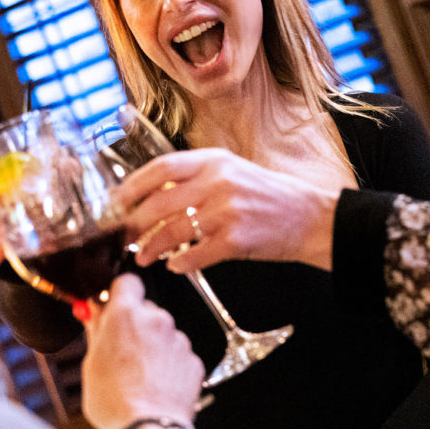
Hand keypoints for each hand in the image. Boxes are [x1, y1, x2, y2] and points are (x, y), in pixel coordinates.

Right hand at [81, 274, 203, 428]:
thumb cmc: (115, 402)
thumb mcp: (91, 363)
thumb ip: (96, 331)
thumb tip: (94, 313)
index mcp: (126, 315)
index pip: (126, 282)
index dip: (119, 294)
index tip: (112, 307)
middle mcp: (156, 320)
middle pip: (146, 310)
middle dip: (134, 325)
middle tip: (120, 351)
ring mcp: (177, 340)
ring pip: (163, 333)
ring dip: (153, 347)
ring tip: (138, 375)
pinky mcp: (192, 360)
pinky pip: (178, 354)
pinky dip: (169, 365)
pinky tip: (155, 384)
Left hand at [114, 148, 337, 272]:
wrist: (312, 218)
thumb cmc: (271, 197)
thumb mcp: (233, 172)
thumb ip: (197, 178)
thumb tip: (155, 194)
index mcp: (214, 161)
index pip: (161, 168)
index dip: (134, 185)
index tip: (117, 200)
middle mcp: (218, 182)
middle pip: (159, 203)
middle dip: (134, 223)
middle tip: (124, 235)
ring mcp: (227, 211)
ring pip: (173, 231)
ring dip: (152, 247)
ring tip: (143, 256)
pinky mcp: (235, 240)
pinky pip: (195, 255)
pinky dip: (181, 263)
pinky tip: (176, 266)